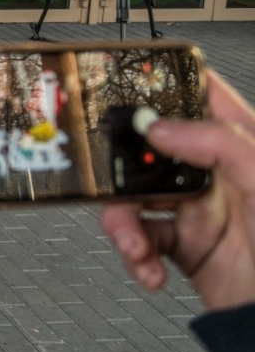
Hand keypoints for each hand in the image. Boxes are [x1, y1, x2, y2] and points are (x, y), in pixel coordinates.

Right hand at [101, 71, 254, 310]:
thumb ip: (220, 144)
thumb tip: (162, 126)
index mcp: (243, 146)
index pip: (202, 97)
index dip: (164, 85)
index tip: (126, 83)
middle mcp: (217, 175)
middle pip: (151, 150)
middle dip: (122, 166)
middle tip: (111, 178)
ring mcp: (199, 211)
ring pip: (136, 197)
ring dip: (122, 221)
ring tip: (132, 242)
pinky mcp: (185, 249)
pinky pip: (141, 242)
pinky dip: (135, 257)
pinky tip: (149, 268)